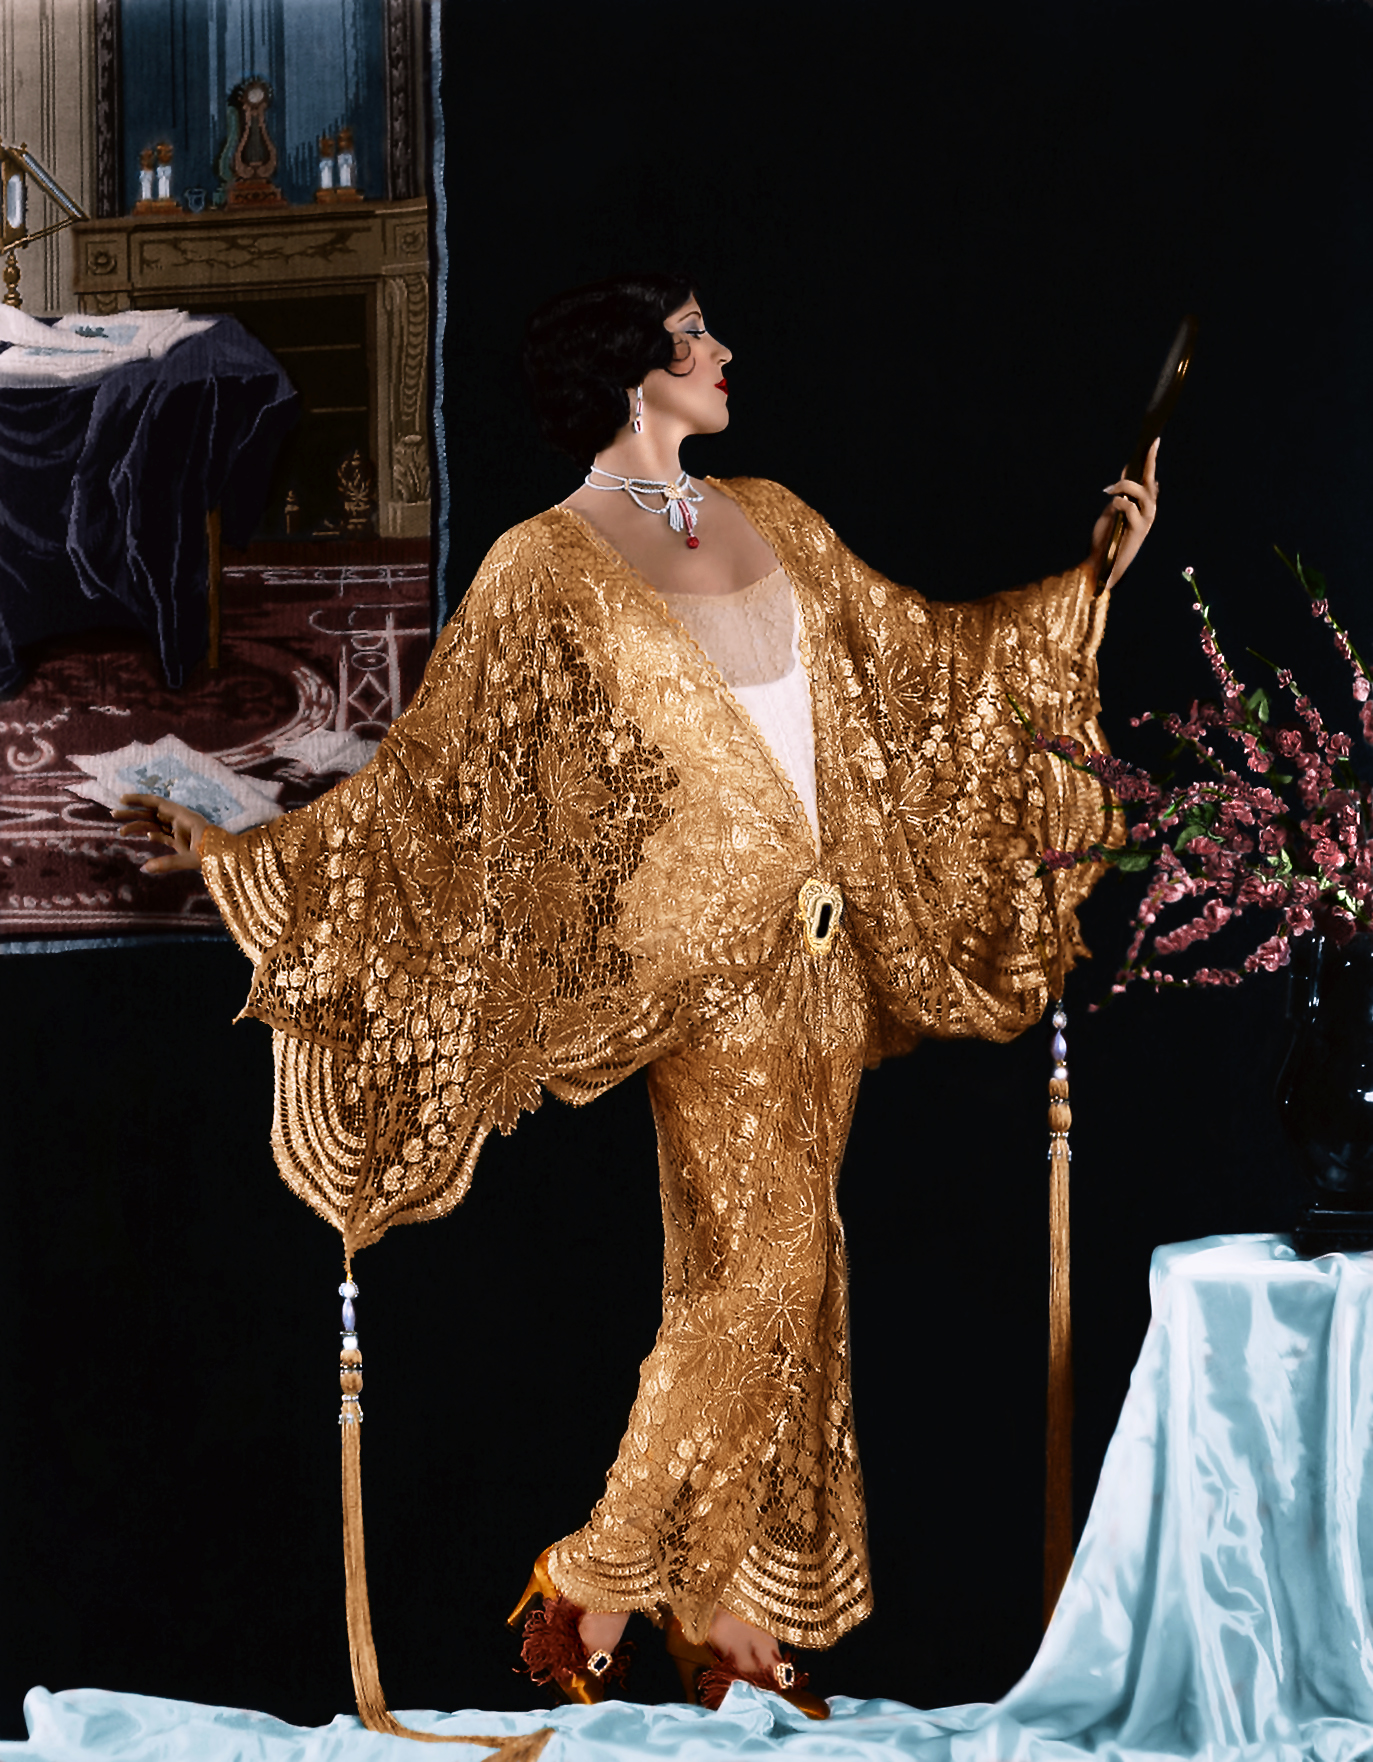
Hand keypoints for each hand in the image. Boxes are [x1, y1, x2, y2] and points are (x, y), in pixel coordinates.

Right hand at [112, 792, 209, 873]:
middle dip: (133, 813)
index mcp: (184, 817)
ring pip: (156, 825)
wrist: (232, 860)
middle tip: (113, 814)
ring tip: (120, 832)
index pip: (157, 804)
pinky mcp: (183, 842)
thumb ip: (167, 863)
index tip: (122, 799)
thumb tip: (144, 869)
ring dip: (138, 826)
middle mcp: (181, 821)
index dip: (139, 800)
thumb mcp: (191, 859)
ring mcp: (182, 832)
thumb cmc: (215, 855)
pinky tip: (145, 837)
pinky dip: (153, 836)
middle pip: (152, 813)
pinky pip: (164, 836)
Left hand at [1089, 435, 1159, 588]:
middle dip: (1151, 461)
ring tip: (1109, 490)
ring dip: (1126, 487)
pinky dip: (1120, 503)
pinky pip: (1131, 508)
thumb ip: (1119, 496)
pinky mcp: (1139, 530)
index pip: (1148, 478)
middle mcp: (1149, 510)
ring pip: (1143, 493)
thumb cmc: (1105, 538)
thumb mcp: (1111, 511)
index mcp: (1143, 505)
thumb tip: (1123, 479)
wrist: (1101, 564)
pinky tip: (1112, 504)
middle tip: (1151, 443)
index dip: (1149, 460)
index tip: (1152, 441)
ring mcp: (1146, 520)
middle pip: (1151, 481)